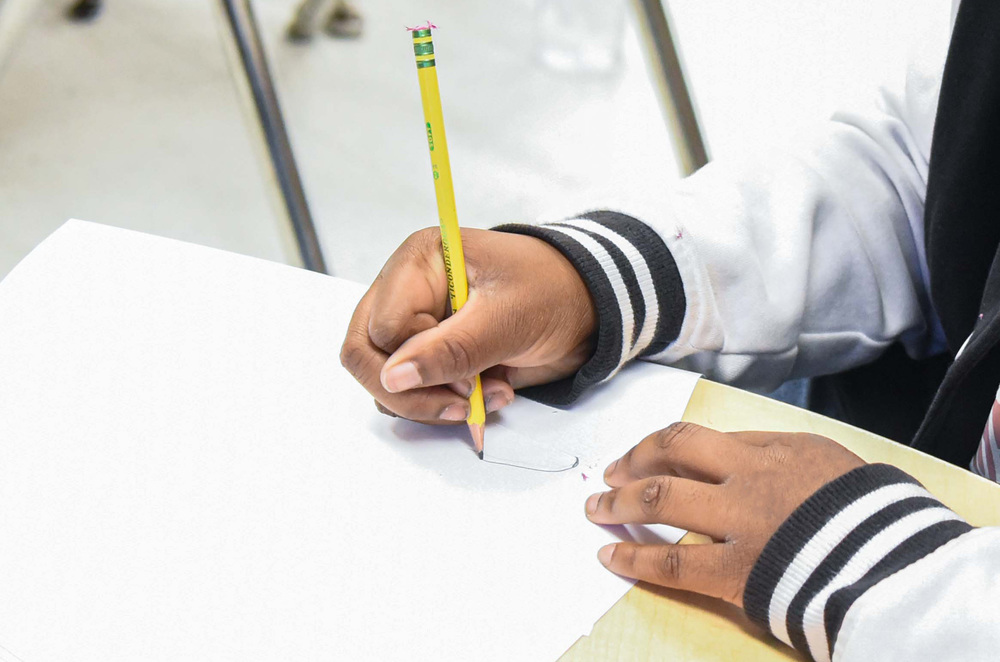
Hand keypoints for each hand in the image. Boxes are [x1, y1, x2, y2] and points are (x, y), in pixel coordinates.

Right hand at [340, 228, 596, 422]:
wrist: (587, 307)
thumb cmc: (553, 291)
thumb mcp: (508, 318)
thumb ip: (452, 349)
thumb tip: (394, 378)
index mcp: (419, 261)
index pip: (382, 328)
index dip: (419, 361)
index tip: (470, 378)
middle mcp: (406, 291)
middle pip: (366, 356)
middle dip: (414, 393)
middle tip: (466, 404)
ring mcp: (416, 325)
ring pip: (386, 382)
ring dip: (435, 402)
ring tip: (489, 394)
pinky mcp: (431, 354)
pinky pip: (413, 392)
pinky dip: (447, 405)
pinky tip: (489, 394)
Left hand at [586, 423, 864, 605]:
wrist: (900, 563)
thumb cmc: (879, 518)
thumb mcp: (837, 467)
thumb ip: (791, 460)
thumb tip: (755, 461)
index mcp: (778, 449)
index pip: (706, 438)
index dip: (668, 447)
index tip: (650, 454)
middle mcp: (750, 475)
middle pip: (674, 450)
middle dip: (635, 458)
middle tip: (611, 471)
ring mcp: (739, 520)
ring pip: (662, 497)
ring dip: (620, 502)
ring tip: (595, 507)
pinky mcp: (737, 569)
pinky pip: (673, 562)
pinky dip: (635, 558)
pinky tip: (611, 555)